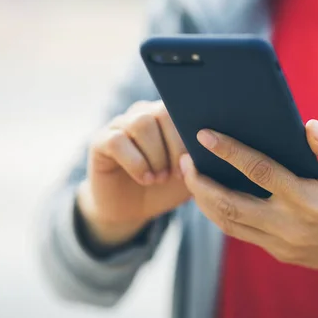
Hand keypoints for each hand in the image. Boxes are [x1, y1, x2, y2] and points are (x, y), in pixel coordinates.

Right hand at [78, 101, 189, 246]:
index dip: (190, 134)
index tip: (195, 160)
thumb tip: (216, 144)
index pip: (182, 108)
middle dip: (174, 146)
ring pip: (141, 124)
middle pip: (162, 113)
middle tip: (176, 173)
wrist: (133, 209)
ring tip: (160, 178)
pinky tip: (145, 178)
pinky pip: (117, 141)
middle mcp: (143, 113)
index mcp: (167, 116)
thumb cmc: (166, 188)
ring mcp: (120, 125)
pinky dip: (136, 162)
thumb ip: (202, 158)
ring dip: (155, 155)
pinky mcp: (101, 141)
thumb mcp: (190, 174)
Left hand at [179, 119, 317, 283]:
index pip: (259, 171)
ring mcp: (285, 245)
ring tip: (192, 178)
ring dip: (205, 202)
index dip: (228, 151)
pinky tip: (216, 197)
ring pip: (230, 225)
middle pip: (230, 206)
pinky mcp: (283, 254)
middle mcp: (291, 227)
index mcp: (310, 201)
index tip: (204, 135)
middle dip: (200, 184)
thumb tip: (308, 125)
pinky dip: (224, 215)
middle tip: (184, 160)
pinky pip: (244, 234)